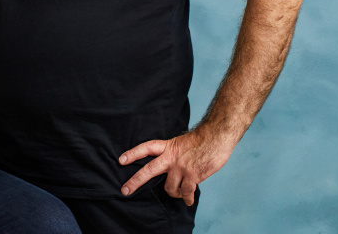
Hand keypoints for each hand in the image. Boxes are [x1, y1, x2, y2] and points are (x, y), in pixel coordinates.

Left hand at [118, 126, 233, 205]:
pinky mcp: (193, 176)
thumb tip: (169, 168)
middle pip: (149, 170)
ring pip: (169, 188)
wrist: (217, 136)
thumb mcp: (181, 142)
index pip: (146, 148)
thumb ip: (173, 154)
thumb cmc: (202, 140)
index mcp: (168, 147)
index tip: (121, 160)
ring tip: (179, 194)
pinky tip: (188, 201)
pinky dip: (187, 199)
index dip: (133, 154)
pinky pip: (186, 193)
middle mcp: (171, 157)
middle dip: (135, 181)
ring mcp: (181, 167)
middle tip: (125, 190)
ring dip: (174, 193)